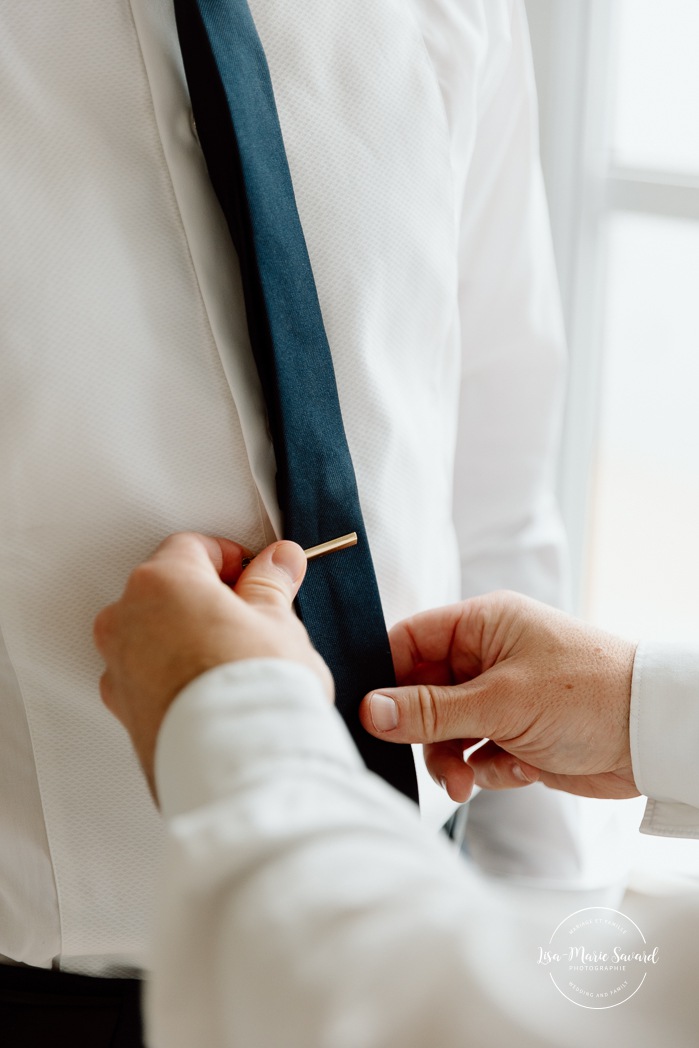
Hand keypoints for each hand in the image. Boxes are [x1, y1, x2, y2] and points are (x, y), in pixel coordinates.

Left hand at [94, 533, 332, 798]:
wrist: (239, 765)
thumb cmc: (255, 689)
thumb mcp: (279, 622)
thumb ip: (272, 585)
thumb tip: (279, 562)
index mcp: (163, 582)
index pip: (193, 547)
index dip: (231, 558)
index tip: (257, 575)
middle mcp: (127, 619)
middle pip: (166, 589)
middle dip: (206, 597)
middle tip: (251, 616)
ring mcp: (119, 666)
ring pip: (152, 633)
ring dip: (186, 636)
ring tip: (234, 659)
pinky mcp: (124, 710)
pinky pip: (146, 675)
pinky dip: (173, 675)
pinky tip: (211, 690)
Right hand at [359, 591, 637, 802]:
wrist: (653, 737)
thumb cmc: (586, 695)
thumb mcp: (500, 701)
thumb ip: (431, 710)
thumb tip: (370, 710)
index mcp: (482, 625)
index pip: (409, 640)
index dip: (385, 676)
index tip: (367, 713)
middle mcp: (487, 656)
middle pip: (422, 693)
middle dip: (424, 733)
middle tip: (431, 762)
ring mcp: (501, 696)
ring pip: (446, 731)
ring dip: (452, 760)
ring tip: (467, 783)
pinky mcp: (515, 732)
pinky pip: (476, 754)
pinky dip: (489, 769)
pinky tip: (521, 769)